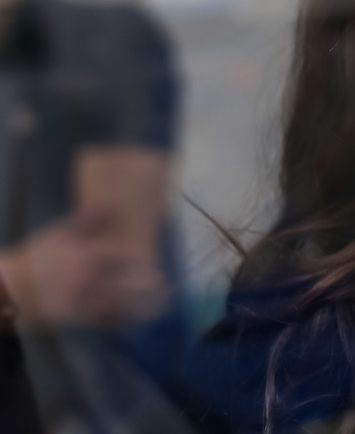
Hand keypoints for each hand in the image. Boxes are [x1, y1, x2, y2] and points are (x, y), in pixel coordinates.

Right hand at [0, 210, 166, 327]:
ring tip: (160, 307)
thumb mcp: (60, 233)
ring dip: (141, 306)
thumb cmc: (39, 257)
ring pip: (120, 305)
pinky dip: (121, 321)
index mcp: (88, 256)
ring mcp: (84, 301)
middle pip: (127, 284)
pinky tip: (135, 322)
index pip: (124, 259)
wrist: (11, 289)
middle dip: (148, 287)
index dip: (144, 262)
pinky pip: (104, 321)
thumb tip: (111, 204)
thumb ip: (88, 219)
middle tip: (168, 288)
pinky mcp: (78, 318)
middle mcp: (90, 280)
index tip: (160, 265)